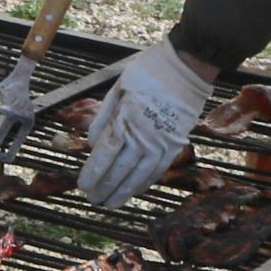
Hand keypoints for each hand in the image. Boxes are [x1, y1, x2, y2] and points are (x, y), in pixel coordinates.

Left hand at [76, 39, 211, 205]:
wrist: (187, 67)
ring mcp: (161, 142)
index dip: (93, 172)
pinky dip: (144, 183)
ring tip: (111, 203)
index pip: (105, 153)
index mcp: (126, 118)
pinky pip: (158, 170)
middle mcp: (143, 135)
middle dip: (104, 187)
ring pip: (138, 175)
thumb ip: (104, 116)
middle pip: (119, 169)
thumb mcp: (118, 87)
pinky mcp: (175, 144)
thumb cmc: (149, 72)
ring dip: (123, 192)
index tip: (83, 186)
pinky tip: (134, 190)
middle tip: (93, 200)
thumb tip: (92, 143)